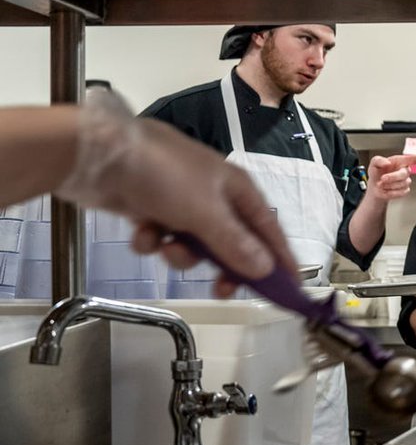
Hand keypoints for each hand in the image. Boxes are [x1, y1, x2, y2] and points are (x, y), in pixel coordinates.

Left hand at [116, 120, 296, 296]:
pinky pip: (164, 238)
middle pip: (233, 243)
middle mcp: (214, 196)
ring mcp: (182, 203)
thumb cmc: (162, 175)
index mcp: (237, 189)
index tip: (290, 288)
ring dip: (180, 254)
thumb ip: (235, 245)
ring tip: (166, 247)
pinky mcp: (153, 209)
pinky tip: (142, 232)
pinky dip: (154, 240)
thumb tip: (265, 269)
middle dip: (223, 266)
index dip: (280, 259)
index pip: (269, 230)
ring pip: (195, 245)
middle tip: (221, 290)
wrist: (97, 155)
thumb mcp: (205, 213)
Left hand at [366, 154, 415, 202]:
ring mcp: (406, 181)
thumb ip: (378, 160)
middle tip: (382, 179)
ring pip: (401, 184)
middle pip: (404, 174)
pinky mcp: (405, 190)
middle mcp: (405, 170)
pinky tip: (387, 189)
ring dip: (389, 185)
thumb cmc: (377, 173)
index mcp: (400, 161)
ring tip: (382, 184)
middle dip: (392, 177)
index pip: (415, 159)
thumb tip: (387, 162)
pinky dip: (390, 192)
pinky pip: (400, 192)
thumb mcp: (374, 163)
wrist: (375, 187)